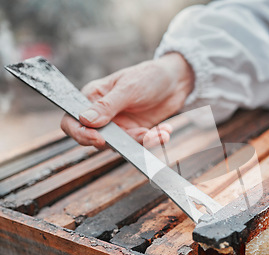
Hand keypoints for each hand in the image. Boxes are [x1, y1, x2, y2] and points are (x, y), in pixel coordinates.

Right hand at [61, 52, 194, 148]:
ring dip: (142, 141)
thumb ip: (107, 105)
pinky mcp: (136, 132)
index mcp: (92, 98)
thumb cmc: (149, 76)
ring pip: (121, 145)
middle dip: (120, 141)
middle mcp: (102, 114)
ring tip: (160, 132)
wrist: (176, 80)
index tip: (99, 139)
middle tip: (141, 135)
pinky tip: (166, 131)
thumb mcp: (128, 88)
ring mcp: (120, 125)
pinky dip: (153, 140)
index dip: (80, 133)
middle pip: (97, 139)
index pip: (72, 121)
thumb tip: (84, 120)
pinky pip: (140, 144)